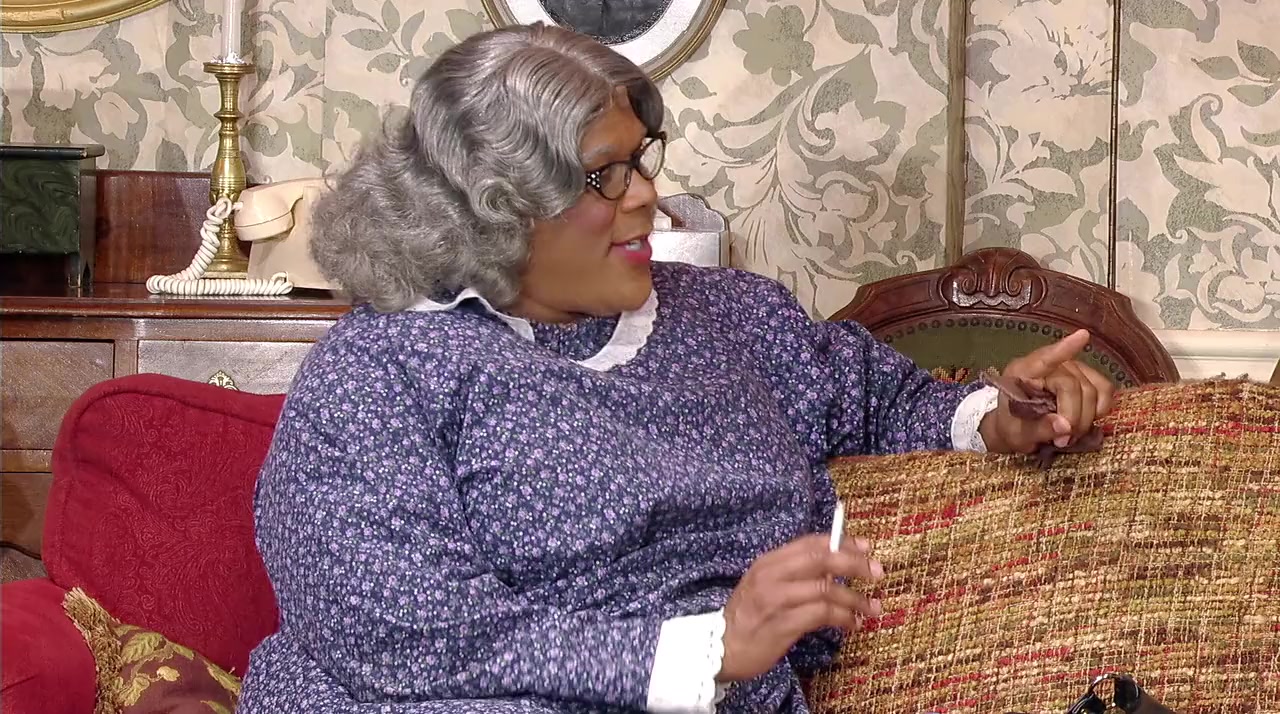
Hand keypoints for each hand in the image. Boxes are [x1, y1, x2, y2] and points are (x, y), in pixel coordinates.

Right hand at [717, 534, 883, 682]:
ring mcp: (776, 599)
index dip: (842, 542)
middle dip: (854, 563)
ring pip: (827, 589)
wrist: (720, 648)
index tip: (866, 547)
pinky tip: (853, 625)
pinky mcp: (783, 624)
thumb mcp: (765, 585)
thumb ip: (794, 573)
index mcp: (768, 562)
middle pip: (822, 559)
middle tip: (877, 572)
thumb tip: (834, 566)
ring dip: (855, 598)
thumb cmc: (748, 617)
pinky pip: (822, 615)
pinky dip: (843, 618)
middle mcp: (772, 576)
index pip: (810, 543)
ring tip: (873, 608)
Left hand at [979, 329, 1114, 453]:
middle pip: (1074, 386)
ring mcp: (1069, 368)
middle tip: (1063, 440)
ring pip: (1094, 389)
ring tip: (1071, 434)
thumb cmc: (1012, 427)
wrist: (1015, 429)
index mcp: (1021, 373)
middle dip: (1074, 418)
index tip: (1083, 336)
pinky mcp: (1086, 377)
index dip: (1064, 349)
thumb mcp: (1017, 434)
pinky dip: (1102, 408)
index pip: (1044, 359)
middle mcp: (1047, 365)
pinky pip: (1106, 389)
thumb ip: (1038, 429)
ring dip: (1088, 416)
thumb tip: (1065, 426)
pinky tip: (1087, 420)